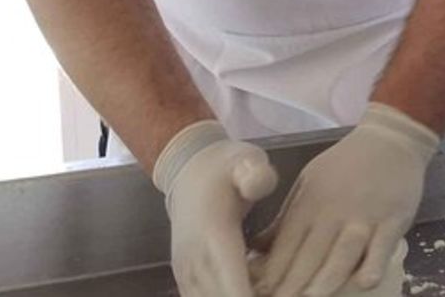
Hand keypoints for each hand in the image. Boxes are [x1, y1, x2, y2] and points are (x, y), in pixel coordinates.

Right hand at [154, 121, 278, 296]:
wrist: (189, 171)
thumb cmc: (226, 168)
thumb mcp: (245, 160)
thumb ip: (255, 174)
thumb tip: (258, 185)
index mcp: (213, 236)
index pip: (232, 287)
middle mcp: (195, 261)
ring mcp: (186, 272)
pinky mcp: (185, 278)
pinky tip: (257, 289)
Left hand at [250, 103, 438, 296]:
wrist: (390, 140)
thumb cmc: (345, 164)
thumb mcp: (308, 183)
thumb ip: (286, 218)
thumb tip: (255, 248)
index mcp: (310, 204)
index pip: (285, 247)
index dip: (271, 275)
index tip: (259, 294)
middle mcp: (333, 213)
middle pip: (310, 258)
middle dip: (292, 287)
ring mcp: (365, 218)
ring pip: (342, 256)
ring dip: (325, 283)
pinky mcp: (393, 220)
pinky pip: (381, 249)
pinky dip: (371, 266)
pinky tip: (362, 283)